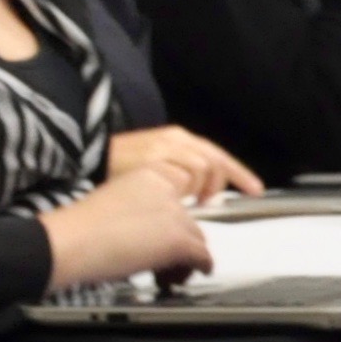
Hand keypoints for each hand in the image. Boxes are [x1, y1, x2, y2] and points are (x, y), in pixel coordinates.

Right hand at [41, 164, 211, 288]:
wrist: (68, 242)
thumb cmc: (76, 229)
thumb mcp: (112, 205)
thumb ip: (136, 211)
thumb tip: (148, 233)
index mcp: (147, 175)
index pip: (179, 195)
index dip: (175, 218)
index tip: (165, 232)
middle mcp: (166, 190)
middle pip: (190, 218)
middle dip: (180, 240)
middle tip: (163, 258)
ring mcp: (175, 214)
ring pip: (197, 238)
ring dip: (186, 257)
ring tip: (167, 271)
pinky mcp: (178, 239)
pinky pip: (201, 257)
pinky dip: (196, 269)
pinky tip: (180, 276)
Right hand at [104, 126, 260, 201]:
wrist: (85, 166)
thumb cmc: (114, 175)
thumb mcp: (153, 169)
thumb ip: (177, 176)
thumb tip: (197, 196)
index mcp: (175, 138)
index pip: (217, 155)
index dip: (239, 174)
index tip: (255, 190)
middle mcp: (174, 139)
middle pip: (215, 161)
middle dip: (219, 184)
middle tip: (209, 202)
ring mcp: (165, 148)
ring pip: (204, 168)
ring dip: (201, 188)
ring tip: (189, 202)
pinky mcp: (156, 158)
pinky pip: (187, 174)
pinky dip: (190, 188)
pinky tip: (181, 199)